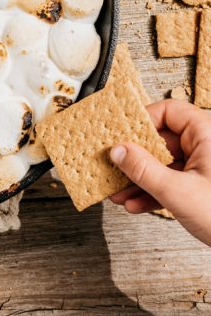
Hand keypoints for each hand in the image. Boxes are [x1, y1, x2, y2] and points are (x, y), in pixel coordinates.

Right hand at [109, 99, 210, 245]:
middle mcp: (206, 146)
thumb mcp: (179, 192)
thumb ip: (144, 170)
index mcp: (207, 134)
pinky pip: (171, 180)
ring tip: (120, 192)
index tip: (120, 136)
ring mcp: (204, 167)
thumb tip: (119, 151)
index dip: (141, 122)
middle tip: (114, 167)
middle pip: (161, 140)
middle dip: (134, 159)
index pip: (168, 112)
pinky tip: (137, 203)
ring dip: (139, 179)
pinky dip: (153, 192)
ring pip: (163, 163)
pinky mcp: (202, 185)